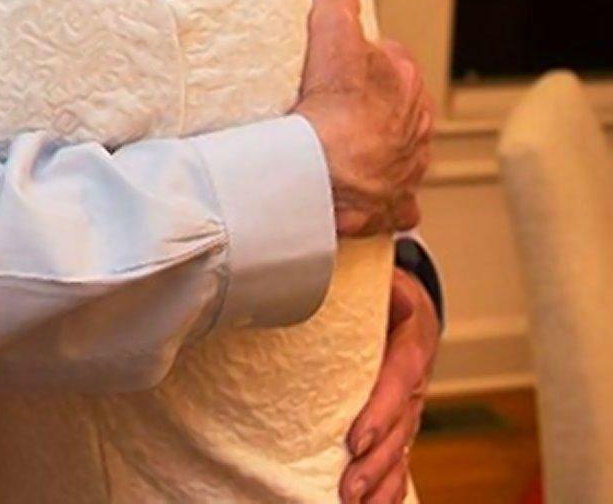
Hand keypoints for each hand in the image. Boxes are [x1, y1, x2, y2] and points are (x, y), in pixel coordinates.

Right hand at [295, 0, 433, 236]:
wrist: (322, 176)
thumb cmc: (331, 111)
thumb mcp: (332, 37)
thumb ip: (337, 5)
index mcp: (407, 84)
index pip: (391, 57)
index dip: (362, 55)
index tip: (336, 60)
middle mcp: (416, 127)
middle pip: (395, 104)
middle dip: (372, 101)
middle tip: (331, 101)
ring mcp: (407, 169)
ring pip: (399, 150)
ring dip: (377, 147)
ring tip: (337, 145)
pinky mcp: (392, 205)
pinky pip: (395, 201)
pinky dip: (381, 196)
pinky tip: (361, 191)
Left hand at [340, 268, 438, 501]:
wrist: (410, 299)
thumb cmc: (384, 285)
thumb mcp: (377, 273)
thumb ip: (352, 271)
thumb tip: (318, 253)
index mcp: (412, 340)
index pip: (399, 379)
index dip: (380, 411)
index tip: (355, 439)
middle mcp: (415, 378)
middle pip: (402, 425)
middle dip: (376, 460)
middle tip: (348, 486)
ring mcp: (411, 403)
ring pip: (403, 448)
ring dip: (382, 481)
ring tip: (354, 503)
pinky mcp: (401, 419)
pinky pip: (401, 456)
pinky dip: (392, 486)